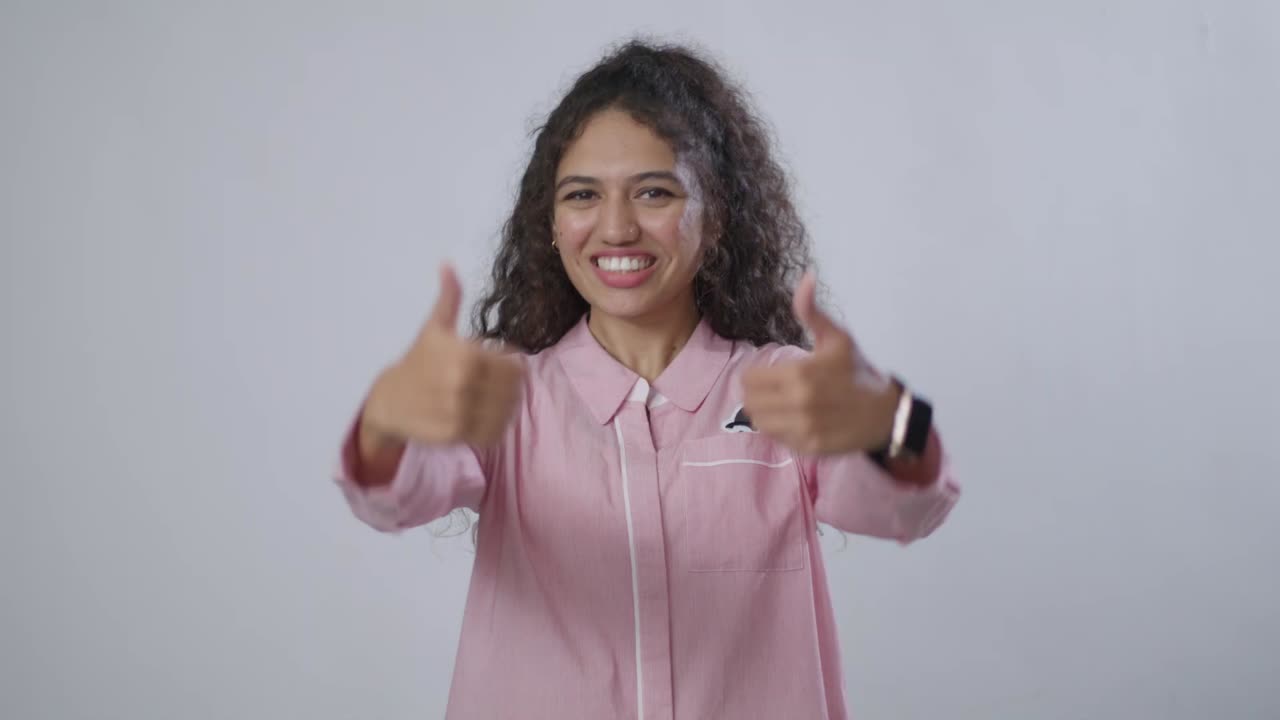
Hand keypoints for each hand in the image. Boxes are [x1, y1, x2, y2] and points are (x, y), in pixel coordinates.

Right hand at [360, 265, 523, 455]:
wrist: (388, 400)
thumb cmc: (418, 361)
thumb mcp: (434, 327)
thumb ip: (449, 297)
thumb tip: (447, 264)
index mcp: (464, 355)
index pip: (515, 367)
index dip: (513, 366)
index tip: (500, 364)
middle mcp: (462, 384)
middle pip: (514, 390)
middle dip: (510, 387)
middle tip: (497, 385)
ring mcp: (459, 412)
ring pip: (506, 412)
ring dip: (506, 406)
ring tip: (492, 399)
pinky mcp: (455, 435)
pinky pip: (493, 433)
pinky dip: (496, 426)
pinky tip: (484, 415)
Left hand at [741, 271, 898, 455]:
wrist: (884, 413)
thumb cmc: (856, 372)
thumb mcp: (836, 339)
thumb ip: (812, 312)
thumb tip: (806, 277)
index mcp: (800, 374)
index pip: (749, 379)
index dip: (753, 374)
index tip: (765, 373)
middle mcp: (798, 403)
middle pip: (749, 402)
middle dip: (755, 393)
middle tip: (770, 389)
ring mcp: (803, 428)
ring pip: (759, 421)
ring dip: (764, 412)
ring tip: (780, 404)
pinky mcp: (808, 447)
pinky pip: (776, 438)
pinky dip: (779, 429)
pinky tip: (794, 419)